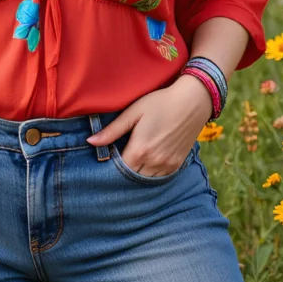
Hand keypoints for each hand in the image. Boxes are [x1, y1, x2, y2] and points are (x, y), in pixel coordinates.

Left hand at [87, 74, 211, 176]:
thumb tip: (90, 142)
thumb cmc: (160, 102)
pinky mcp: (176, 165)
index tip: (108, 155)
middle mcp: (153, 161)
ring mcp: (167, 165)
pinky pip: (159, 177)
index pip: (118, 168)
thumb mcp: (133, 112)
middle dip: (123, 170)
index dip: (111, 164)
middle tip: (119, 157)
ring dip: (137, 172)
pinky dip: (150, 172)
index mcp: (139, 149)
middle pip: (131, 177)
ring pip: (145, 179)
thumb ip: (112, 130)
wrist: (192, 102)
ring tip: (133, 157)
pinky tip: (147, 160)